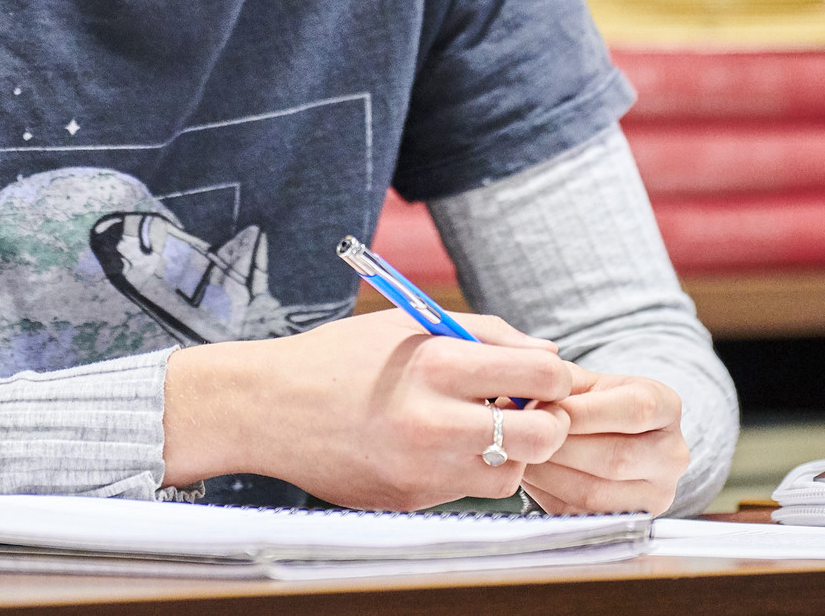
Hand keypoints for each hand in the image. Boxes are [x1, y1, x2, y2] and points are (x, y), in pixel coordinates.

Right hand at [162, 310, 579, 512]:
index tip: (543, 377)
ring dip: (511, 453)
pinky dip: (466, 469)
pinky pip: (466, 489)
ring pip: (512, 474)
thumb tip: (547, 357)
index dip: (554, 375)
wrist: (269, 409)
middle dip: (549, 422)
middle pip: (542, 436)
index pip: (540, 375)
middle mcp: (437, 421)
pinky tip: (437, 445)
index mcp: (439, 364)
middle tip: (532, 411)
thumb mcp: (412, 325)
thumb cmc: (342, 358)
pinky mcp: (412, 499)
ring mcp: (425, 469)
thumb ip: (486, 335)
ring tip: (481, 429)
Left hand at [519, 371, 689, 515]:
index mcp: (667, 408)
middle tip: (524, 435)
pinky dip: (548, 496)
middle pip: (617, 458)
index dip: (586, 412)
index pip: (636, 410)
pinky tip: (532, 475)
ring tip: (522, 454)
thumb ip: (559, 384)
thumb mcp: (584, 382)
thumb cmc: (592, 404)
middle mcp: (671, 456)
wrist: (609, 438)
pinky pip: (582, 516)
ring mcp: (655, 496)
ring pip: (596, 494)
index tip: (545, 407)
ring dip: (549, 474)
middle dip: (560, 447)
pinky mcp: (627, 524)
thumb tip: (525, 399)